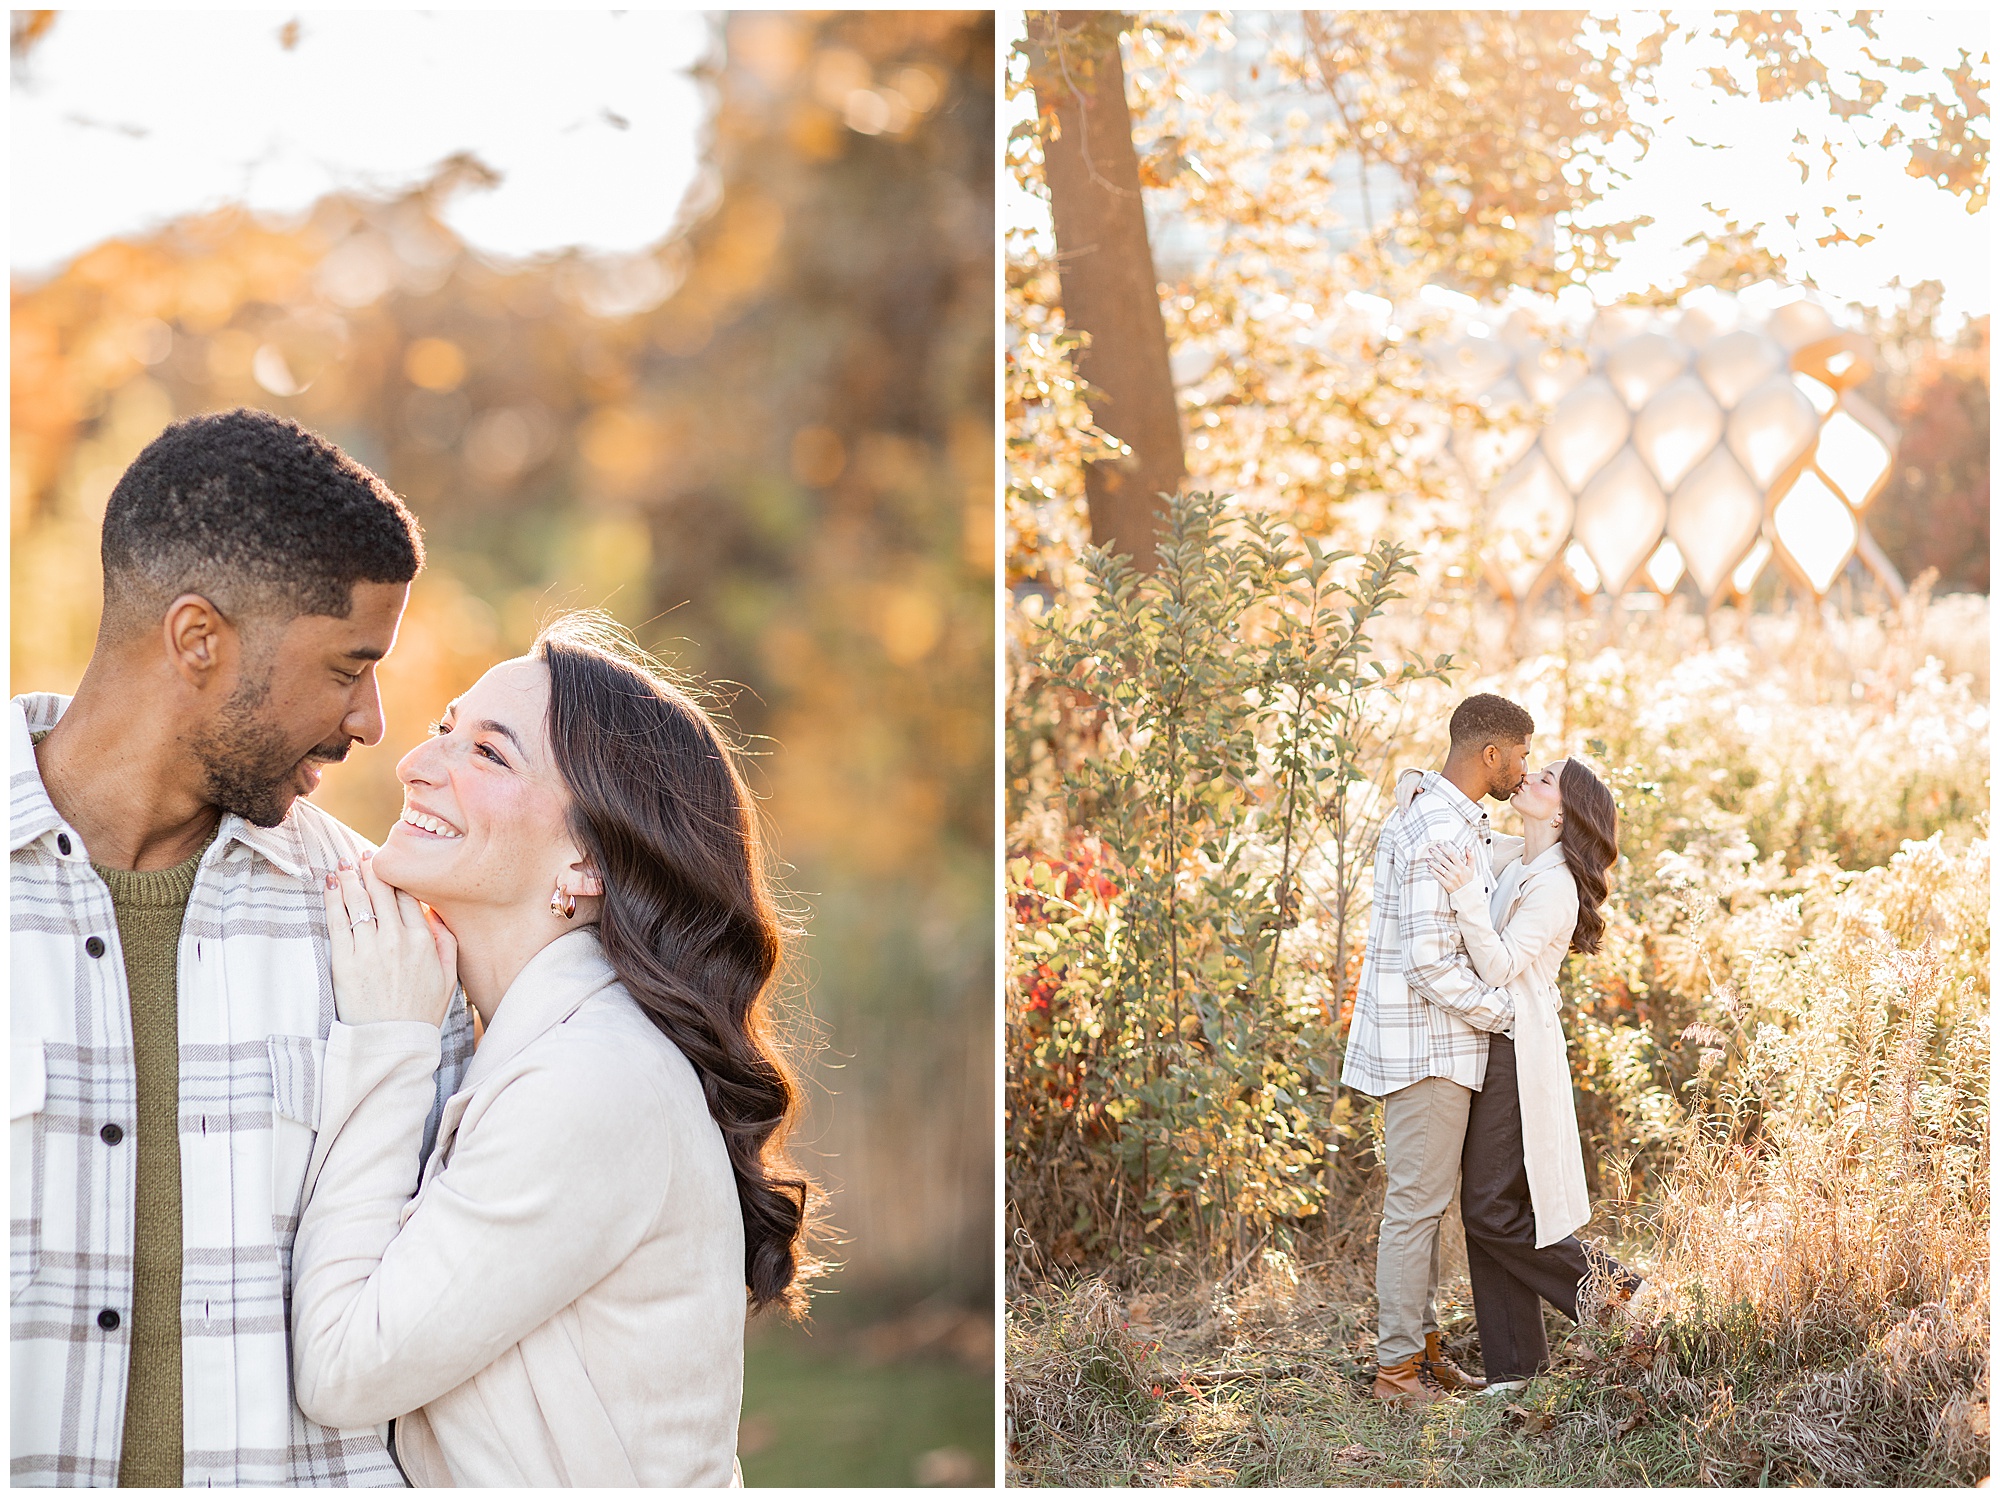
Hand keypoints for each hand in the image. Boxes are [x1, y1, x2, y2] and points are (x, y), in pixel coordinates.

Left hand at [322, 852, 456, 1027]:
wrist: (393, 1044)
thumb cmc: (421, 1013)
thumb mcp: (449, 978)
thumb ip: (446, 942)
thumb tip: (434, 913)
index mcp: (424, 941)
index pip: (407, 897)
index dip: (395, 879)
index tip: (386, 866)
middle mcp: (398, 940)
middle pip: (381, 893)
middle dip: (371, 870)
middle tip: (362, 857)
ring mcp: (370, 950)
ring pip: (358, 902)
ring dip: (349, 878)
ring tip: (342, 865)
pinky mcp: (345, 962)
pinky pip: (337, 921)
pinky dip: (332, 899)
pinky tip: (329, 886)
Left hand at [1425, 842, 1476, 893]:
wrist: (1467, 894)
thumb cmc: (1468, 880)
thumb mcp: (1472, 868)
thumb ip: (1471, 857)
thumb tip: (1467, 847)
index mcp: (1462, 866)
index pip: (1452, 855)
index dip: (1445, 849)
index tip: (1439, 845)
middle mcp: (1456, 871)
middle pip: (1444, 860)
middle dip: (1436, 854)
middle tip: (1430, 849)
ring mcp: (1451, 878)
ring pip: (1440, 868)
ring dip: (1432, 863)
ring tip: (1427, 859)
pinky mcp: (1447, 884)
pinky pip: (1438, 877)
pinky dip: (1433, 872)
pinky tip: (1429, 868)